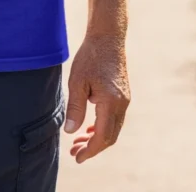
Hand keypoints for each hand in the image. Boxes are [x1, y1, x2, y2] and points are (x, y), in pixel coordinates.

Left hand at [63, 32, 130, 163]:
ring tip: (78, 141)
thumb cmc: (90, 57)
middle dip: (92, 148)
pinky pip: (114, 119)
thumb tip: (70, 132)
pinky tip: (89, 128)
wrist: (107, 38)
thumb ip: (75, 108)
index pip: (102, 137)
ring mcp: (124, 100)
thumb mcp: (77, 81)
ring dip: (97, 138)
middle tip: (74, 152)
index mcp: (111, 103)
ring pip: (113, 129)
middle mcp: (122, 105)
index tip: (77, 157)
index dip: (90, 150)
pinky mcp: (123, 95)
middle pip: (109, 137)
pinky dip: (102, 127)